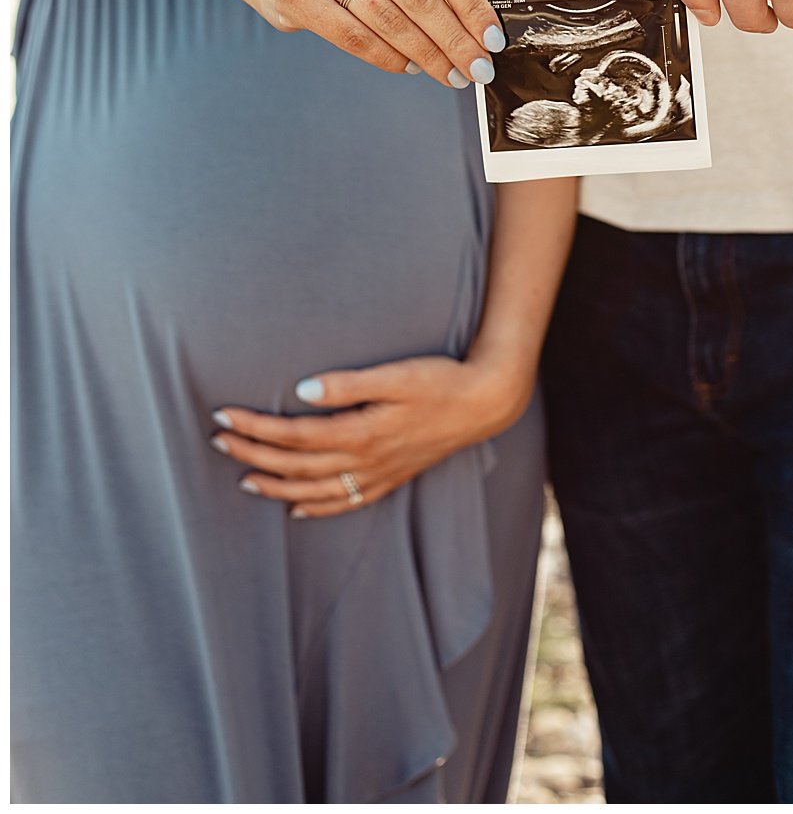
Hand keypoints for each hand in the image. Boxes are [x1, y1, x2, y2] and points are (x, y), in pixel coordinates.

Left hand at [209, 354, 532, 518]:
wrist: (484, 404)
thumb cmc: (440, 380)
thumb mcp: (396, 374)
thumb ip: (348, 384)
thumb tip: (302, 391)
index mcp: (360, 432)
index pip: (292, 435)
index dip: (254, 428)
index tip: (223, 415)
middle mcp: (364, 460)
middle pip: (294, 464)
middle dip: (251, 454)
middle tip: (217, 441)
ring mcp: (377, 474)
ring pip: (313, 490)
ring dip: (274, 485)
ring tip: (243, 477)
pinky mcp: (390, 478)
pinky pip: (345, 502)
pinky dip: (316, 508)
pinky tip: (297, 509)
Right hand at [249, 0, 504, 86]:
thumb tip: (478, 27)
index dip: (473, 5)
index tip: (493, 39)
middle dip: (455, 38)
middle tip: (478, 68)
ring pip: (387, 18)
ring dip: (427, 54)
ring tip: (451, 73)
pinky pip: (353, 36)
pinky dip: (388, 57)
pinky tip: (411, 67)